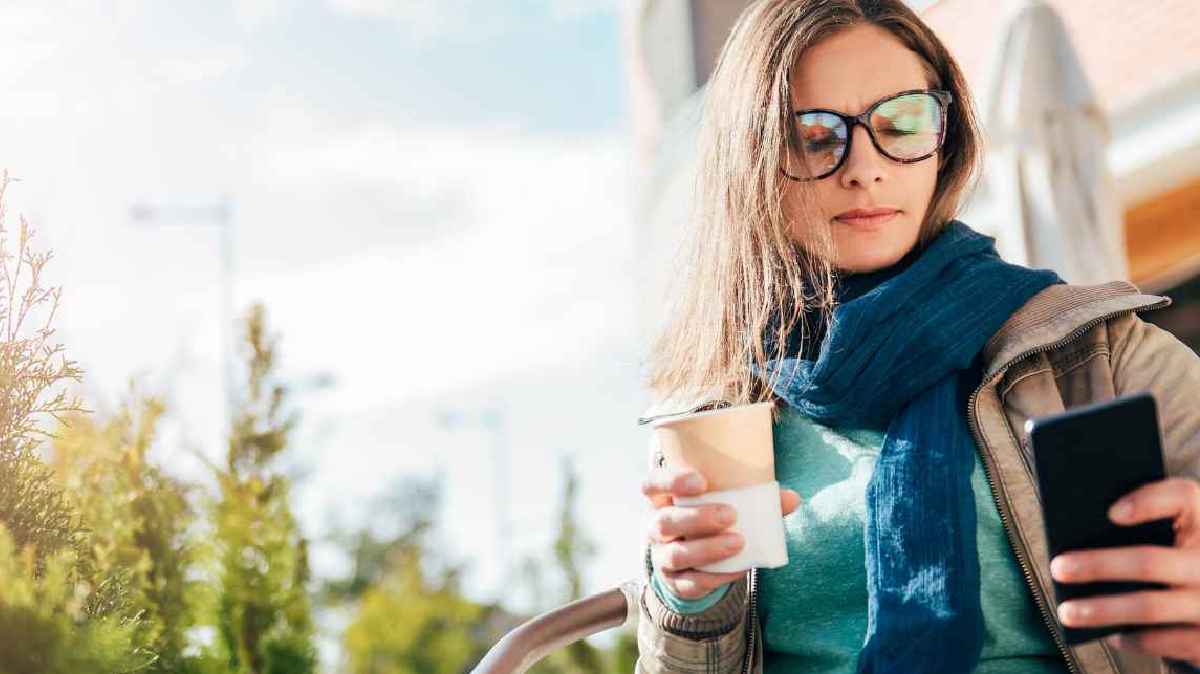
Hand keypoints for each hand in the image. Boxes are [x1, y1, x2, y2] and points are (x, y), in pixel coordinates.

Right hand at [641, 464, 800, 599]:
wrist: (698, 561)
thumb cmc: (711, 519)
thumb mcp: (726, 504)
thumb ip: (757, 499)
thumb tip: (791, 498)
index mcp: (662, 499)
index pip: (652, 485)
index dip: (670, 481)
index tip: (700, 481)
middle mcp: (656, 526)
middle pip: (665, 521)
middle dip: (696, 518)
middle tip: (730, 515)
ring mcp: (662, 556)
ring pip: (675, 554)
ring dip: (706, 549)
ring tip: (738, 543)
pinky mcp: (676, 582)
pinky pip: (691, 582)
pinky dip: (716, 576)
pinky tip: (738, 568)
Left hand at [1049, 476, 1199, 665]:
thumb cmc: (1179, 556)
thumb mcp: (1173, 533)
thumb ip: (1143, 522)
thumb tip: (1082, 532)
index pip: (1182, 497)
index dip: (1147, 502)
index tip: (1111, 512)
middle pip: (1150, 561)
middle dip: (1099, 565)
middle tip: (1058, 568)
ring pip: (1149, 606)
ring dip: (1102, 610)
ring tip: (1067, 611)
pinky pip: (1163, 641)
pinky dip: (1131, 638)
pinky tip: (1107, 633)